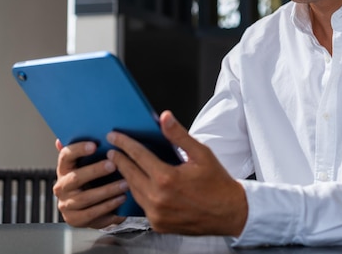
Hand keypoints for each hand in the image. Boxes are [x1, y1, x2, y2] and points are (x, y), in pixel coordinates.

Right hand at [53, 139, 127, 228]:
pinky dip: (108, 207)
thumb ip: (87, 149)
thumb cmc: (92, 179)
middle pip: (75, 178)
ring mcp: (66, 204)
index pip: (65, 155)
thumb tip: (78, 132)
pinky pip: (91, 214)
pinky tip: (121, 199)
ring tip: (125, 184)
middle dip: (95, 171)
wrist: (88, 207)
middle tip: (114, 164)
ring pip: (85, 198)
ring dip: (107, 190)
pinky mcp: (74, 219)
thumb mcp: (89, 163)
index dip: (79, 149)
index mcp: (64, 168)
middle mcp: (61, 186)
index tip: (95, 145)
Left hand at [106, 110, 247, 236]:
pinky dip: (137, 192)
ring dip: (126, 177)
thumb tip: (165, 117)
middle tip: (112, 150)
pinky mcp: (158, 224)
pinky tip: (137, 184)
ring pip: (133, 191)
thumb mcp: (201, 153)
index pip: (138, 155)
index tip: (114, 136)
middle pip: (130, 174)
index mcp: (167, 178)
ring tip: (122, 165)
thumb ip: (179, 135)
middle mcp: (158, 198)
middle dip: (119, 160)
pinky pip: (141, 205)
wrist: (229, 212)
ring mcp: (156, 214)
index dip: (124, 143)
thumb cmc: (217, 182)